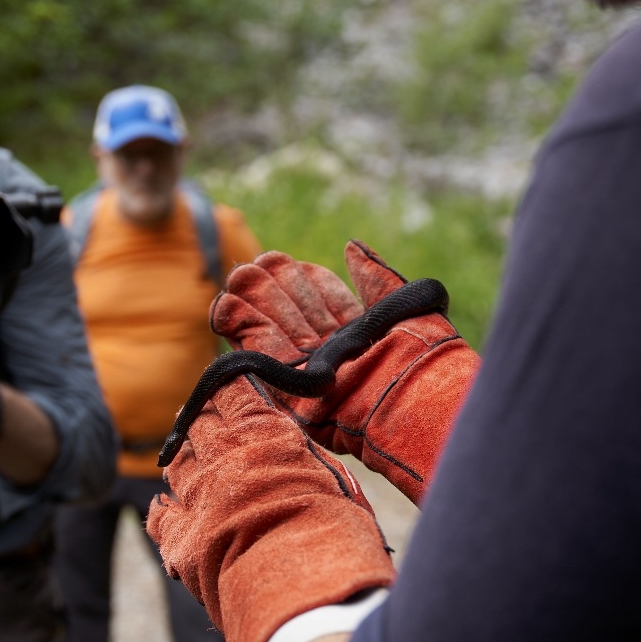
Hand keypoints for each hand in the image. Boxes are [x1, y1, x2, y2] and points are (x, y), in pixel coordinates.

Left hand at [147, 375, 394, 641]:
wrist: (301, 585)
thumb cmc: (336, 532)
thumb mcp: (335, 480)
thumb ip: (303, 457)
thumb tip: (293, 447)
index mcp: (264, 434)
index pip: (233, 392)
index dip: (226, 387)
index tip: (225, 386)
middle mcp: (223, 458)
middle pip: (197, 424)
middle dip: (197, 417)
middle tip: (196, 417)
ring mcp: (197, 498)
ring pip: (176, 465)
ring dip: (179, 458)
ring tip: (180, 455)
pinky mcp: (180, 540)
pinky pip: (160, 517)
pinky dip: (162, 510)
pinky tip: (163, 506)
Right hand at [209, 240, 479, 504]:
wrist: (410, 395)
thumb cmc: (416, 354)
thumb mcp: (400, 306)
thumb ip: (374, 276)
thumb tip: (352, 246)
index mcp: (362, 336)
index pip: (324, 301)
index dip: (301, 280)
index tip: (277, 259)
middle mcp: (336, 356)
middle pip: (295, 316)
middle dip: (271, 290)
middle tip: (248, 267)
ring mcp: (313, 375)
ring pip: (275, 334)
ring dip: (253, 306)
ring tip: (235, 279)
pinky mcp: (293, 395)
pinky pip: (263, 359)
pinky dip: (242, 332)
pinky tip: (225, 305)